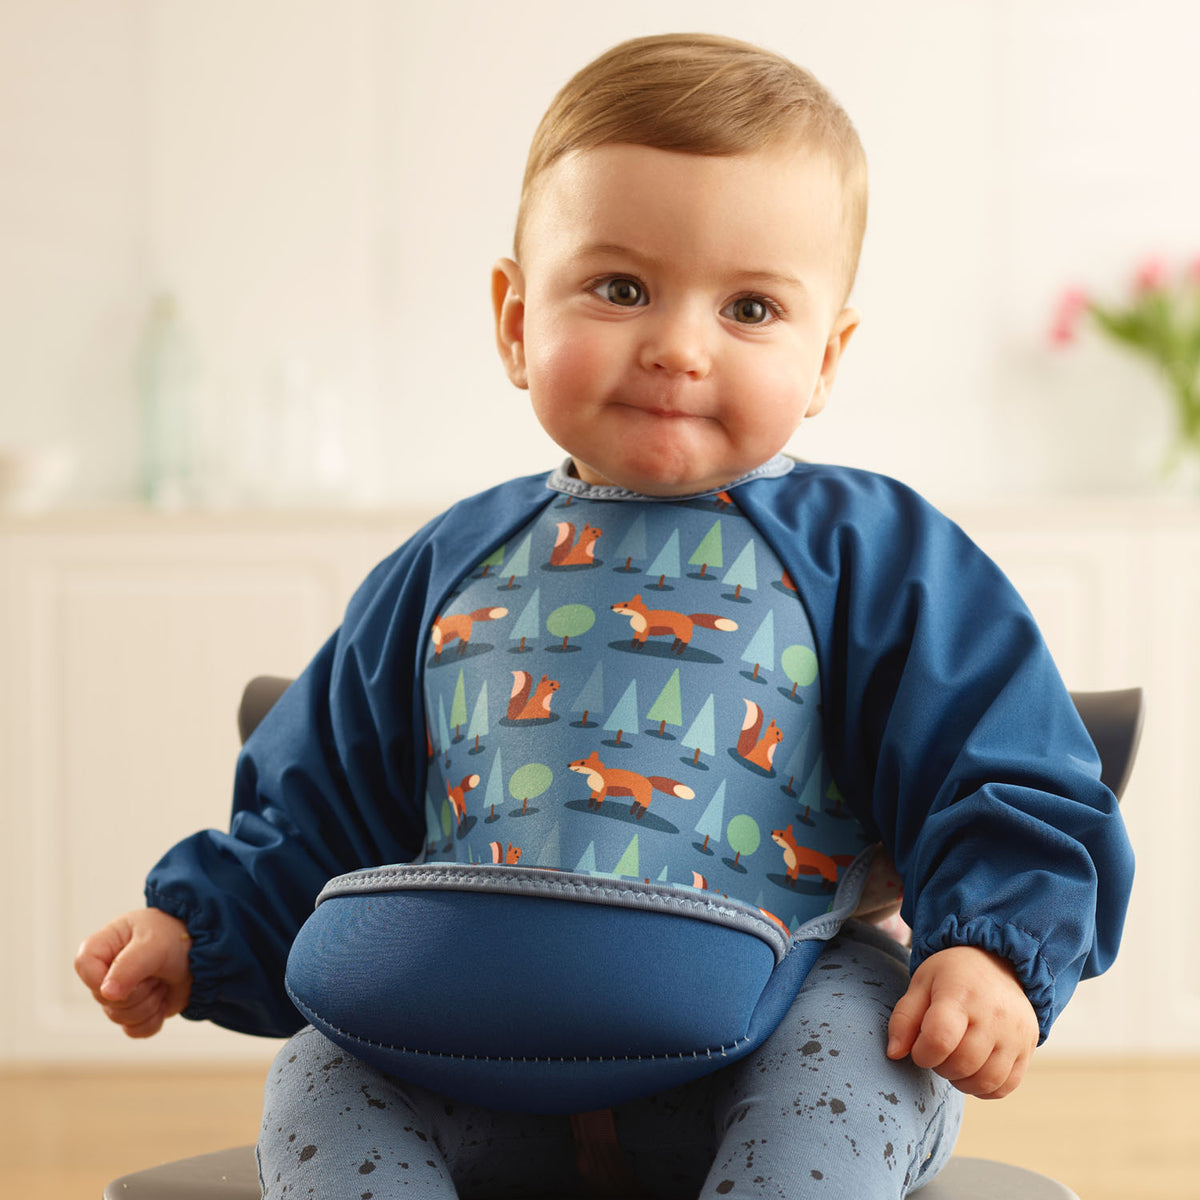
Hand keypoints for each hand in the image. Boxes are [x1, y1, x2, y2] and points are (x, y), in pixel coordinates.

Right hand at [74, 908, 192, 1037]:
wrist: (205, 953)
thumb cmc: (176, 937)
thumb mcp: (154, 944)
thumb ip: (130, 966)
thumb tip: (107, 994)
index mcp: (104, 946)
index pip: (83, 965)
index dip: (101, 978)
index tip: (130, 973)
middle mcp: (106, 971)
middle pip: (105, 999)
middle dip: (138, 990)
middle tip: (156, 971)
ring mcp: (120, 994)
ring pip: (120, 1018)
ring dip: (149, 1002)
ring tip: (162, 980)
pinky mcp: (135, 1013)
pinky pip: (134, 1031)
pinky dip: (154, 1019)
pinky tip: (164, 1000)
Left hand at [886, 945, 1038, 1098]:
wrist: (997, 962)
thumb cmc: (952, 975)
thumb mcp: (921, 984)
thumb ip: (904, 1018)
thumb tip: (894, 1054)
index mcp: (961, 993)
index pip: (940, 1038)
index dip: (922, 1053)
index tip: (919, 1048)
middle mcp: (994, 1014)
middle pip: (962, 1063)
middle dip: (939, 1066)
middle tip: (937, 1051)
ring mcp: (1015, 1033)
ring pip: (985, 1080)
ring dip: (961, 1080)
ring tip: (954, 1060)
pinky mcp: (1028, 1049)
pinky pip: (1005, 1086)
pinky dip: (984, 1087)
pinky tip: (974, 1069)